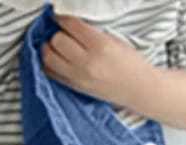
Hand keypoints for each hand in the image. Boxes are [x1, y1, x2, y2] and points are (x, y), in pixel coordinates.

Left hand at [41, 13, 161, 113]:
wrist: (136, 88)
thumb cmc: (129, 62)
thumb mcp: (113, 40)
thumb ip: (89, 32)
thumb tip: (67, 23)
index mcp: (100, 45)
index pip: (70, 25)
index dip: (62, 17)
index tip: (60, 15)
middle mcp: (86, 62)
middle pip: (57, 41)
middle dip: (57, 33)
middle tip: (61, 32)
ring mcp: (78, 77)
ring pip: (49, 57)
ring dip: (49, 48)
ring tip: (55, 45)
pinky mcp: (73, 87)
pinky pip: (50, 73)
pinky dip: (48, 63)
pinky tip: (55, 58)